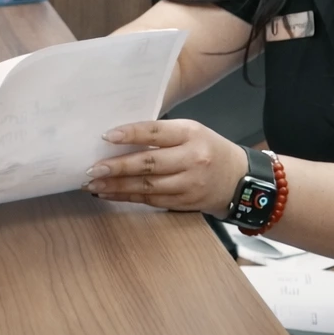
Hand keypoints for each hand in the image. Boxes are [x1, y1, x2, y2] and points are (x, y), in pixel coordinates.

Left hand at [82, 119, 248, 214]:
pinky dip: (127, 197)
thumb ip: (161, 134)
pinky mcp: (184, 203)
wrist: (240, 179)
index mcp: (191, 134)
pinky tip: (108, 193)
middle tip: (92, 168)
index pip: (156, 132)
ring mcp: (189, 184)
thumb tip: (118, 137)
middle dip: (117, 167)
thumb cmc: (207, 148)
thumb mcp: (190, 131)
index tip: (106, 136)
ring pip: (147, 186)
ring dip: (116, 186)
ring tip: (93, 183)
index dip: (130, 134)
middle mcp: (191, 159)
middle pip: (149, 163)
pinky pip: (151, 200)